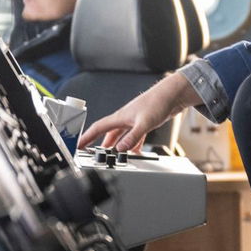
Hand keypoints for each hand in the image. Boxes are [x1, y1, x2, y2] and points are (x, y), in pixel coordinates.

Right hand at [78, 73, 199, 151]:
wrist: (172, 95)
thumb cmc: (157, 102)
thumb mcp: (144, 123)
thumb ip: (132, 137)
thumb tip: (120, 149)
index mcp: (120, 117)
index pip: (98, 128)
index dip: (86, 136)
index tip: (78, 145)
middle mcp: (124, 118)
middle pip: (107, 133)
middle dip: (99, 144)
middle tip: (93, 153)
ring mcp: (133, 120)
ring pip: (120, 135)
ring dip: (115, 145)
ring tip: (111, 155)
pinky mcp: (143, 123)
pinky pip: (133, 136)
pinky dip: (132, 144)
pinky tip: (134, 151)